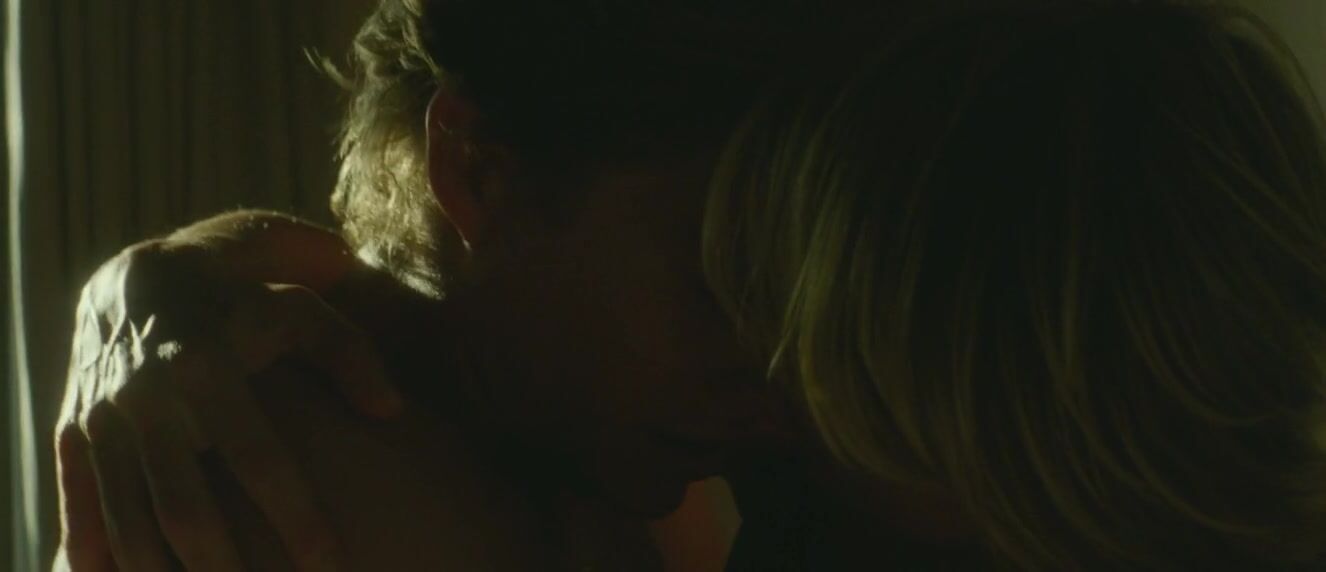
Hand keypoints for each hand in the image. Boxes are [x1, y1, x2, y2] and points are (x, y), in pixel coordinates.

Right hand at [55, 228, 401, 570]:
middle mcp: (150, 398)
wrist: (138, 276)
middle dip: (225, 570)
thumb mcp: (301, 309)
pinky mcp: (72, 432)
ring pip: (130, 522)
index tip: (329, 563)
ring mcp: (105, 420)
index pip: (259, 459)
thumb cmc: (242, 298)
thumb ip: (350, 356)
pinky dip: (94, 554)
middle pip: (187, 510)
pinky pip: (80, 505)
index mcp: (209, 367)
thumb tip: (391, 410)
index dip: (295, 516)